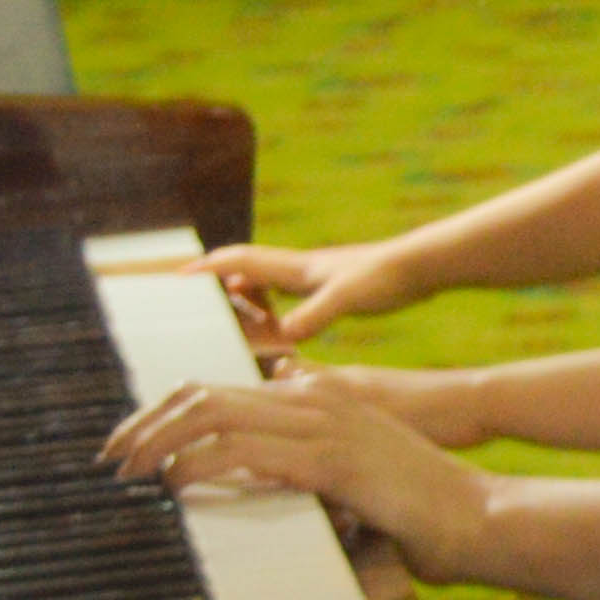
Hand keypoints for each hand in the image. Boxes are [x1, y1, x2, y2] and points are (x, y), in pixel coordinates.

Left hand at [103, 365, 501, 578]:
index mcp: (323, 399)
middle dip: (147, 423)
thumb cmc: (431, 514)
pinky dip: (198, 467)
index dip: (168, 412)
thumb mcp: (364, 481)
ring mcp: (325, 425)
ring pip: (212, 414)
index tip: (136, 444)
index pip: (223, 390)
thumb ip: (316, 474)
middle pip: (204, 393)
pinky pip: (243, 452)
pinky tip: (175, 485)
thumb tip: (275, 490)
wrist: (487, 520)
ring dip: (158, 443)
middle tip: (114, 456)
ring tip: (131, 472)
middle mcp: (318, 399)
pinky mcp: (331, 460)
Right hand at [189, 238, 427, 349]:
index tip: (174, 278)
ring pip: (269, 280)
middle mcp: (302, 268)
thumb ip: (314, 316)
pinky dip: (277, 304)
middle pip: (246, 267)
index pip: (237, 262)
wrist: (424, 266)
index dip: (204, 270)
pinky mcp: (337, 286)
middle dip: (217, 279)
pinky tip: (283, 323)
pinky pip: (292, 293)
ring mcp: (319, 276)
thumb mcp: (346, 301)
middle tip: (193, 297)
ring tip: (233, 314)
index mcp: (295, 269)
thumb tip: (283, 336)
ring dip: (247, 292)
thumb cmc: (386, 279)